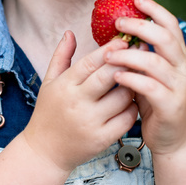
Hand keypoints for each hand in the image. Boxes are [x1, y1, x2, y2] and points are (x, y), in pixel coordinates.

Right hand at [21, 31, 138, 173]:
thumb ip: (61, 57)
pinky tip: (131, 101)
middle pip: (109, 77)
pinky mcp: (102, 139)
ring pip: (123, 97)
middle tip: (140, 53)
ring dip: (134, 85)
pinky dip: (133, 108)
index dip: (109, 49)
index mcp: (64, 86)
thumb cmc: (49, 113)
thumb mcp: (49, 83)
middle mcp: (77, 103)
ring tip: (138, 77)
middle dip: (127, 62)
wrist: (45, 152)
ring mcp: (90, 122)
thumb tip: (70, 32)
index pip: (90, 62)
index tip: (124, 40)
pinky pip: (127, 118)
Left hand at [104, 0, 185, 155]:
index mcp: (177, 56)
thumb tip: (121, 32)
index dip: (155, 10)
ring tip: (107, 55)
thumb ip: (140, 55)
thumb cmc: (155, 102)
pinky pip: (150, 87)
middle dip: (140, 27)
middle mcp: (181, 67)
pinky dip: (131, 79)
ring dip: (128, 55)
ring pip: (154, 62)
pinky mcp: (170, 105)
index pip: (171, 25)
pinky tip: (116, 76)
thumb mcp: (148, 74)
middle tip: (118, 23)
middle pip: (165, 38)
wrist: (172, 138)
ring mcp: (178, 86)